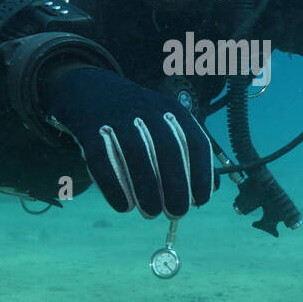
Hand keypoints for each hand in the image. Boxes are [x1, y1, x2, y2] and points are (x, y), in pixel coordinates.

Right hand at [46, 67, 215, 217]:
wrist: (90, 88)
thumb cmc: (136, 118)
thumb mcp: (166, 124)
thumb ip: (189, 152)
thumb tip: (213, 187)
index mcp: (172, 111)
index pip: (195, 141)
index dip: (201, 173)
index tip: (201, 200)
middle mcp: (148, 112)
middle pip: (168, 149)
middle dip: (175, 185)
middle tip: (177, 212)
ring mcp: (118, 118)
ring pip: (136, 154)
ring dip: (147, 189)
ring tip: (152, 213)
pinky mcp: (90, 129)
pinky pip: (102, 160)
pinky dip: (114, 187)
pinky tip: (124, 206)